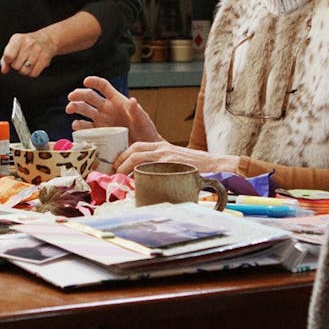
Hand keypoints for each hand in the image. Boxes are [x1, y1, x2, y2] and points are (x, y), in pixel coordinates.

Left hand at [0, 30, 57, 77]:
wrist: (47, 39)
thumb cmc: (27, 44)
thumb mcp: (13, 46)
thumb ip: (5, 58)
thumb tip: (4, 70)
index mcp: (18, 39)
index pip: (8, 56)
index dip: (8, 61)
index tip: (11, 58)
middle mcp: (28, 44)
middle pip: (15, 66)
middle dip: (17, 65)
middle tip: (22, 59)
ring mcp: (38, 51)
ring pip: (24, 71)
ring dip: (24, 70)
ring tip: (28, 62)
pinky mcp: (45, 59)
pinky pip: (33, 74)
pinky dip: (32, 72)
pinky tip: (34, 65)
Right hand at [66, 76, 159, 141]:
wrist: (143, 149)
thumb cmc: (145, 131)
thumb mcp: (143, 120)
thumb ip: (136, 111)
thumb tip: (132, 100)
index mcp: (116, 100)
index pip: (103, 87)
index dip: (94, 82)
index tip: (86, 81)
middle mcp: (106, 109)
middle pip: (89, 97)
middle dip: (79, 95)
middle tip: (71, 97)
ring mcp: (100, 121)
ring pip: (84, 111)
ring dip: (75, 108)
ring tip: (70, 110)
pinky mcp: (97, 133)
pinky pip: (85, 129)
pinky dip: (78, 127)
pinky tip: (76, 127)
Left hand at [112, 139, 237, 176]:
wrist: (215, 166)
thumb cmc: (197, 168)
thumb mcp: (177, 162)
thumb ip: (163, 166)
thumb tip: (148, 178)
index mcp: (163, 148)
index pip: (137, 146)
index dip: (124, 155)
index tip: (116, 165)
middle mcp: (163, 148)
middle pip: (134, 149)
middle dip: (120, 159)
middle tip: (113, 171)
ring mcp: (166, 155)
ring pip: (137, 156)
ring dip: (124, 166)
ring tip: (118, 176)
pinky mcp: (170, 163)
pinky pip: (149, 167)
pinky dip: (138, 173)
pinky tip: (134, 181)